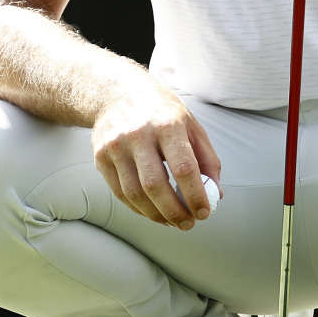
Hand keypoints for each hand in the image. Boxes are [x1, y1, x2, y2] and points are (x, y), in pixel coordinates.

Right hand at [91, 82, 222, 228]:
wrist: (116, 92)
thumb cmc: (161, 112)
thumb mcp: (190, 125)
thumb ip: (207, 159)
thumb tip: (216, 194)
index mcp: (167, 124)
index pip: (184, 168)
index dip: (195, 196)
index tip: (204, 212)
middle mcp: (138, 134)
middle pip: (156, 185)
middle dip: (175, 212)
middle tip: (188, 224)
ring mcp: (116, 146)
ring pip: (135, 194)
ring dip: (156, 215)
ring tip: (171, 221)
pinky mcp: (101, 157)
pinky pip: (120, 193)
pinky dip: (138, 208)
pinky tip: (152, 211)